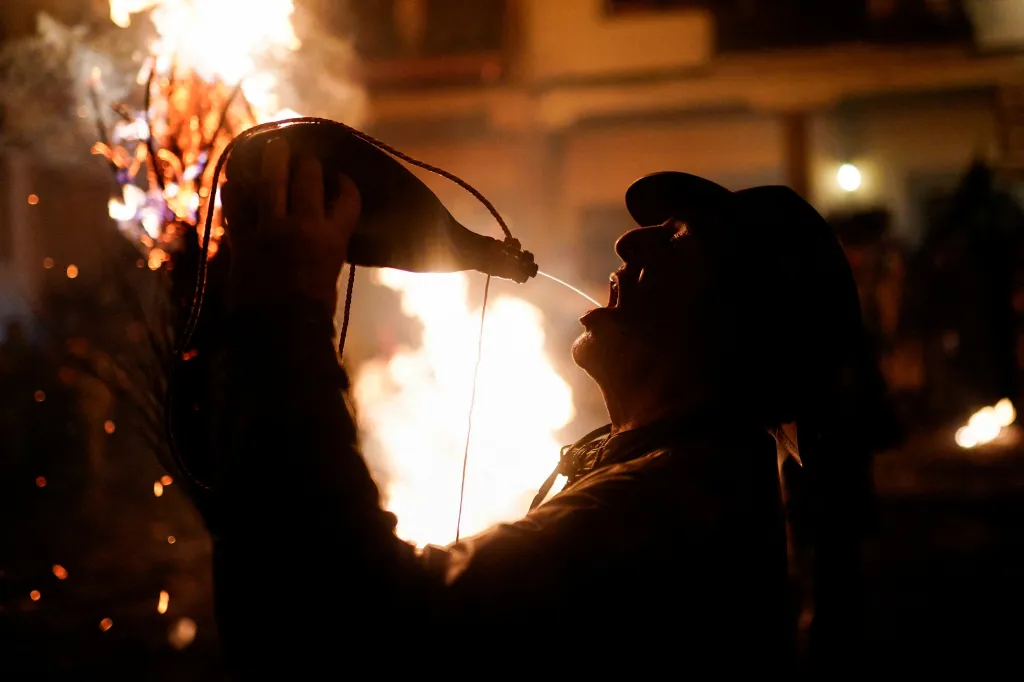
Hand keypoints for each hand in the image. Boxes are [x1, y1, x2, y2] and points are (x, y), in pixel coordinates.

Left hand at [222, 137, 360, 312]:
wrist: (278, 333)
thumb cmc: (312, 311)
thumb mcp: (330, 272)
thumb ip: (325, 245)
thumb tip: (321, 226)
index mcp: (332, 238)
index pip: (347, 197)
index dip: (344, 183)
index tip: (339, 178)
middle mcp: (303, 226)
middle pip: (307, 177)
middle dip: (307, 162)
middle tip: (304, 157)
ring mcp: (269, 230)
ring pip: (270, 180)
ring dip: (272, 159)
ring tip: (274, 148)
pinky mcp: (243, 239)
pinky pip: (235, 204)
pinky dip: (234, 190)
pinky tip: (234, 180)